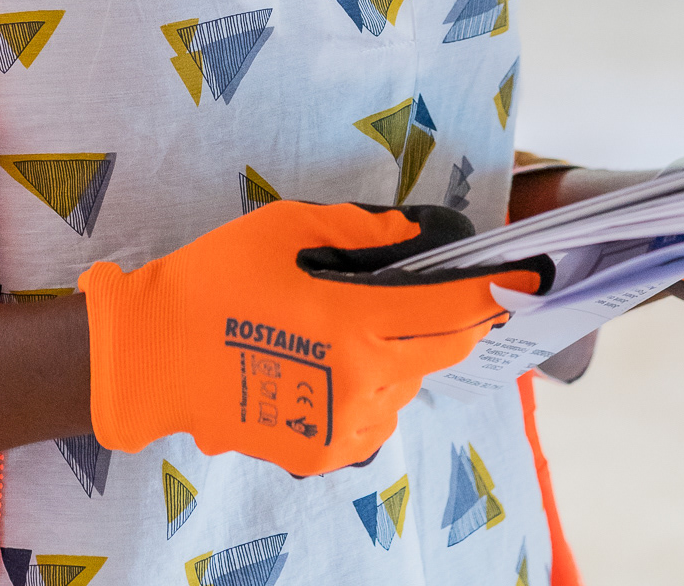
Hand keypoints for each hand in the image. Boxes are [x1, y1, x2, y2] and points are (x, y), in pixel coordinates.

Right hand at [80, 200, 534, 473]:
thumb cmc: (216, 282)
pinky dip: (375, 386)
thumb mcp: (287, 229)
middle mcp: (363, 385)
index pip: (451, 311)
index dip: (495, 292)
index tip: (530, 278)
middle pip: (441, 351)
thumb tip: (412, 235)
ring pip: (407, 384)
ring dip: (408, 352)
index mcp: (357, 327)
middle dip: (462, 320)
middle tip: (467, 293)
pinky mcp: (320, 453)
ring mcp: (343, 428)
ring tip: (369, 321)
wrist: (152, 357)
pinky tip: (342, 360)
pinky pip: (374, 416)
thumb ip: (359, 231)